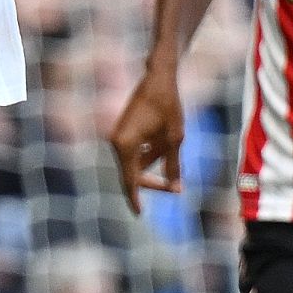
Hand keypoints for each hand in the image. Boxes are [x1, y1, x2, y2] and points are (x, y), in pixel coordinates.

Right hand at [107, 67, 187, 213]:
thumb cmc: (168, 106)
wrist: (158, 77)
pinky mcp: (122, 131)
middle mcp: (116, 142)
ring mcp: (118, 136)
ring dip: (153, 164)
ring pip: (135, 162)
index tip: (139, 214)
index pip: (130, 180)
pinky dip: (149, 154)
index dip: (136, 199)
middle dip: (151, 181)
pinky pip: (134, 151)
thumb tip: (175, 188)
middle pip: (132, 173)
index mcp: (126, 145)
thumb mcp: (175, 138)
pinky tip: (162, 141)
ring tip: (172, 146)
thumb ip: (173, 165)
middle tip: (174, 189)